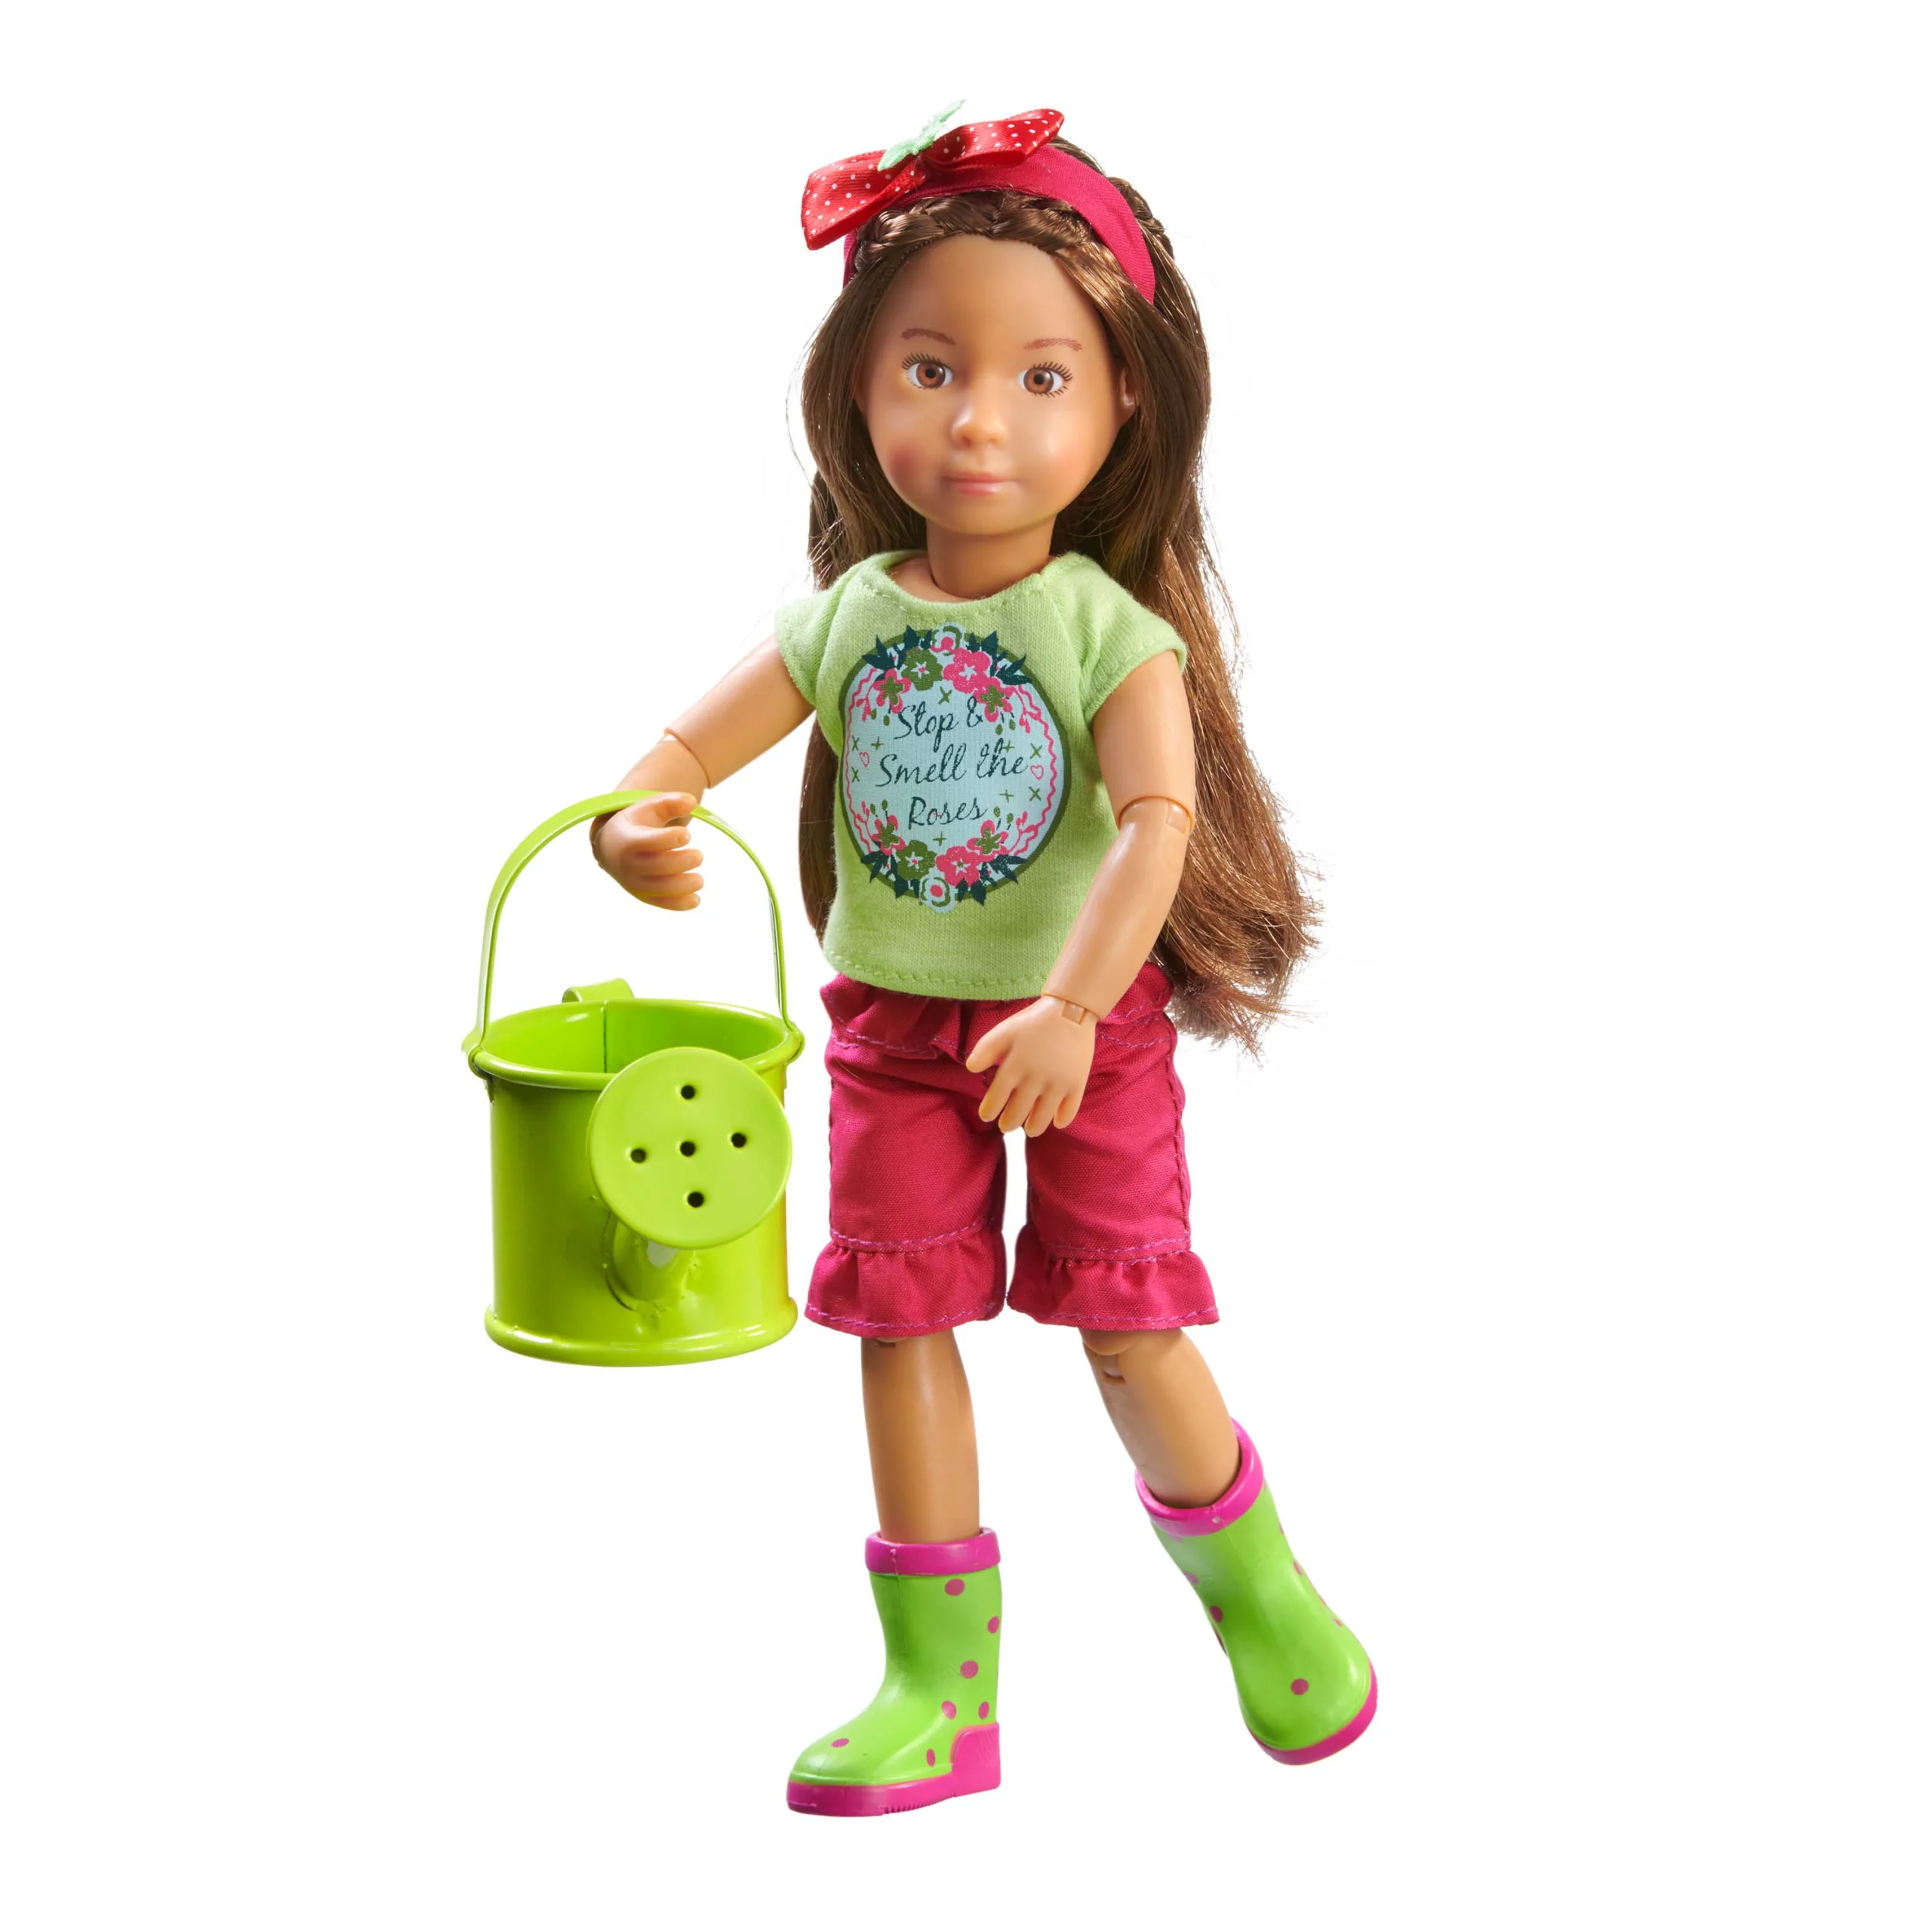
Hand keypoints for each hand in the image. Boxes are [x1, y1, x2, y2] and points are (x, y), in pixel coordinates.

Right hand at [591, 792, 703, 910]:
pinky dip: (680, 904)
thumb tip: (691, 801)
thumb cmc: (637, 824)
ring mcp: (635, 883)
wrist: (612, 848)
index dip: (670, 838)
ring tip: (699, 879)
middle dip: (682, 862)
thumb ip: (670, 802)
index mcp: (628, 840)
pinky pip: (662, 903)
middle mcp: (629, 864)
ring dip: (684, 886)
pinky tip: (696, 899)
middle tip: (699, 855)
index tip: (686, 835)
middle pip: (658, 866)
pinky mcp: (644, 896)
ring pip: (660, 888)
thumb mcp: (648, 807)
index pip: (649, 841)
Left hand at [965, 998, 1096, 1135]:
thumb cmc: (1033, 1022)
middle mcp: (1036, 1079)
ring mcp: (1058, 1083)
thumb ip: (985, 1050)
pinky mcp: (1077, 1084)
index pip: (996, 1099)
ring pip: (1042, 1118)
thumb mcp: (1004, 1030)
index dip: (989, 1111)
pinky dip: (1062, 1120)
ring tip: (1029, 1129)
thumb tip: (971, 1070)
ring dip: (1033, 1127)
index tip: (987, 1116)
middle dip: (1008, 1123)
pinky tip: (1056, 1121)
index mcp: (1015, 1067)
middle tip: (1006, 1126)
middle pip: (1018, 1113)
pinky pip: (1069, 1111)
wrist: (1070, 1010)